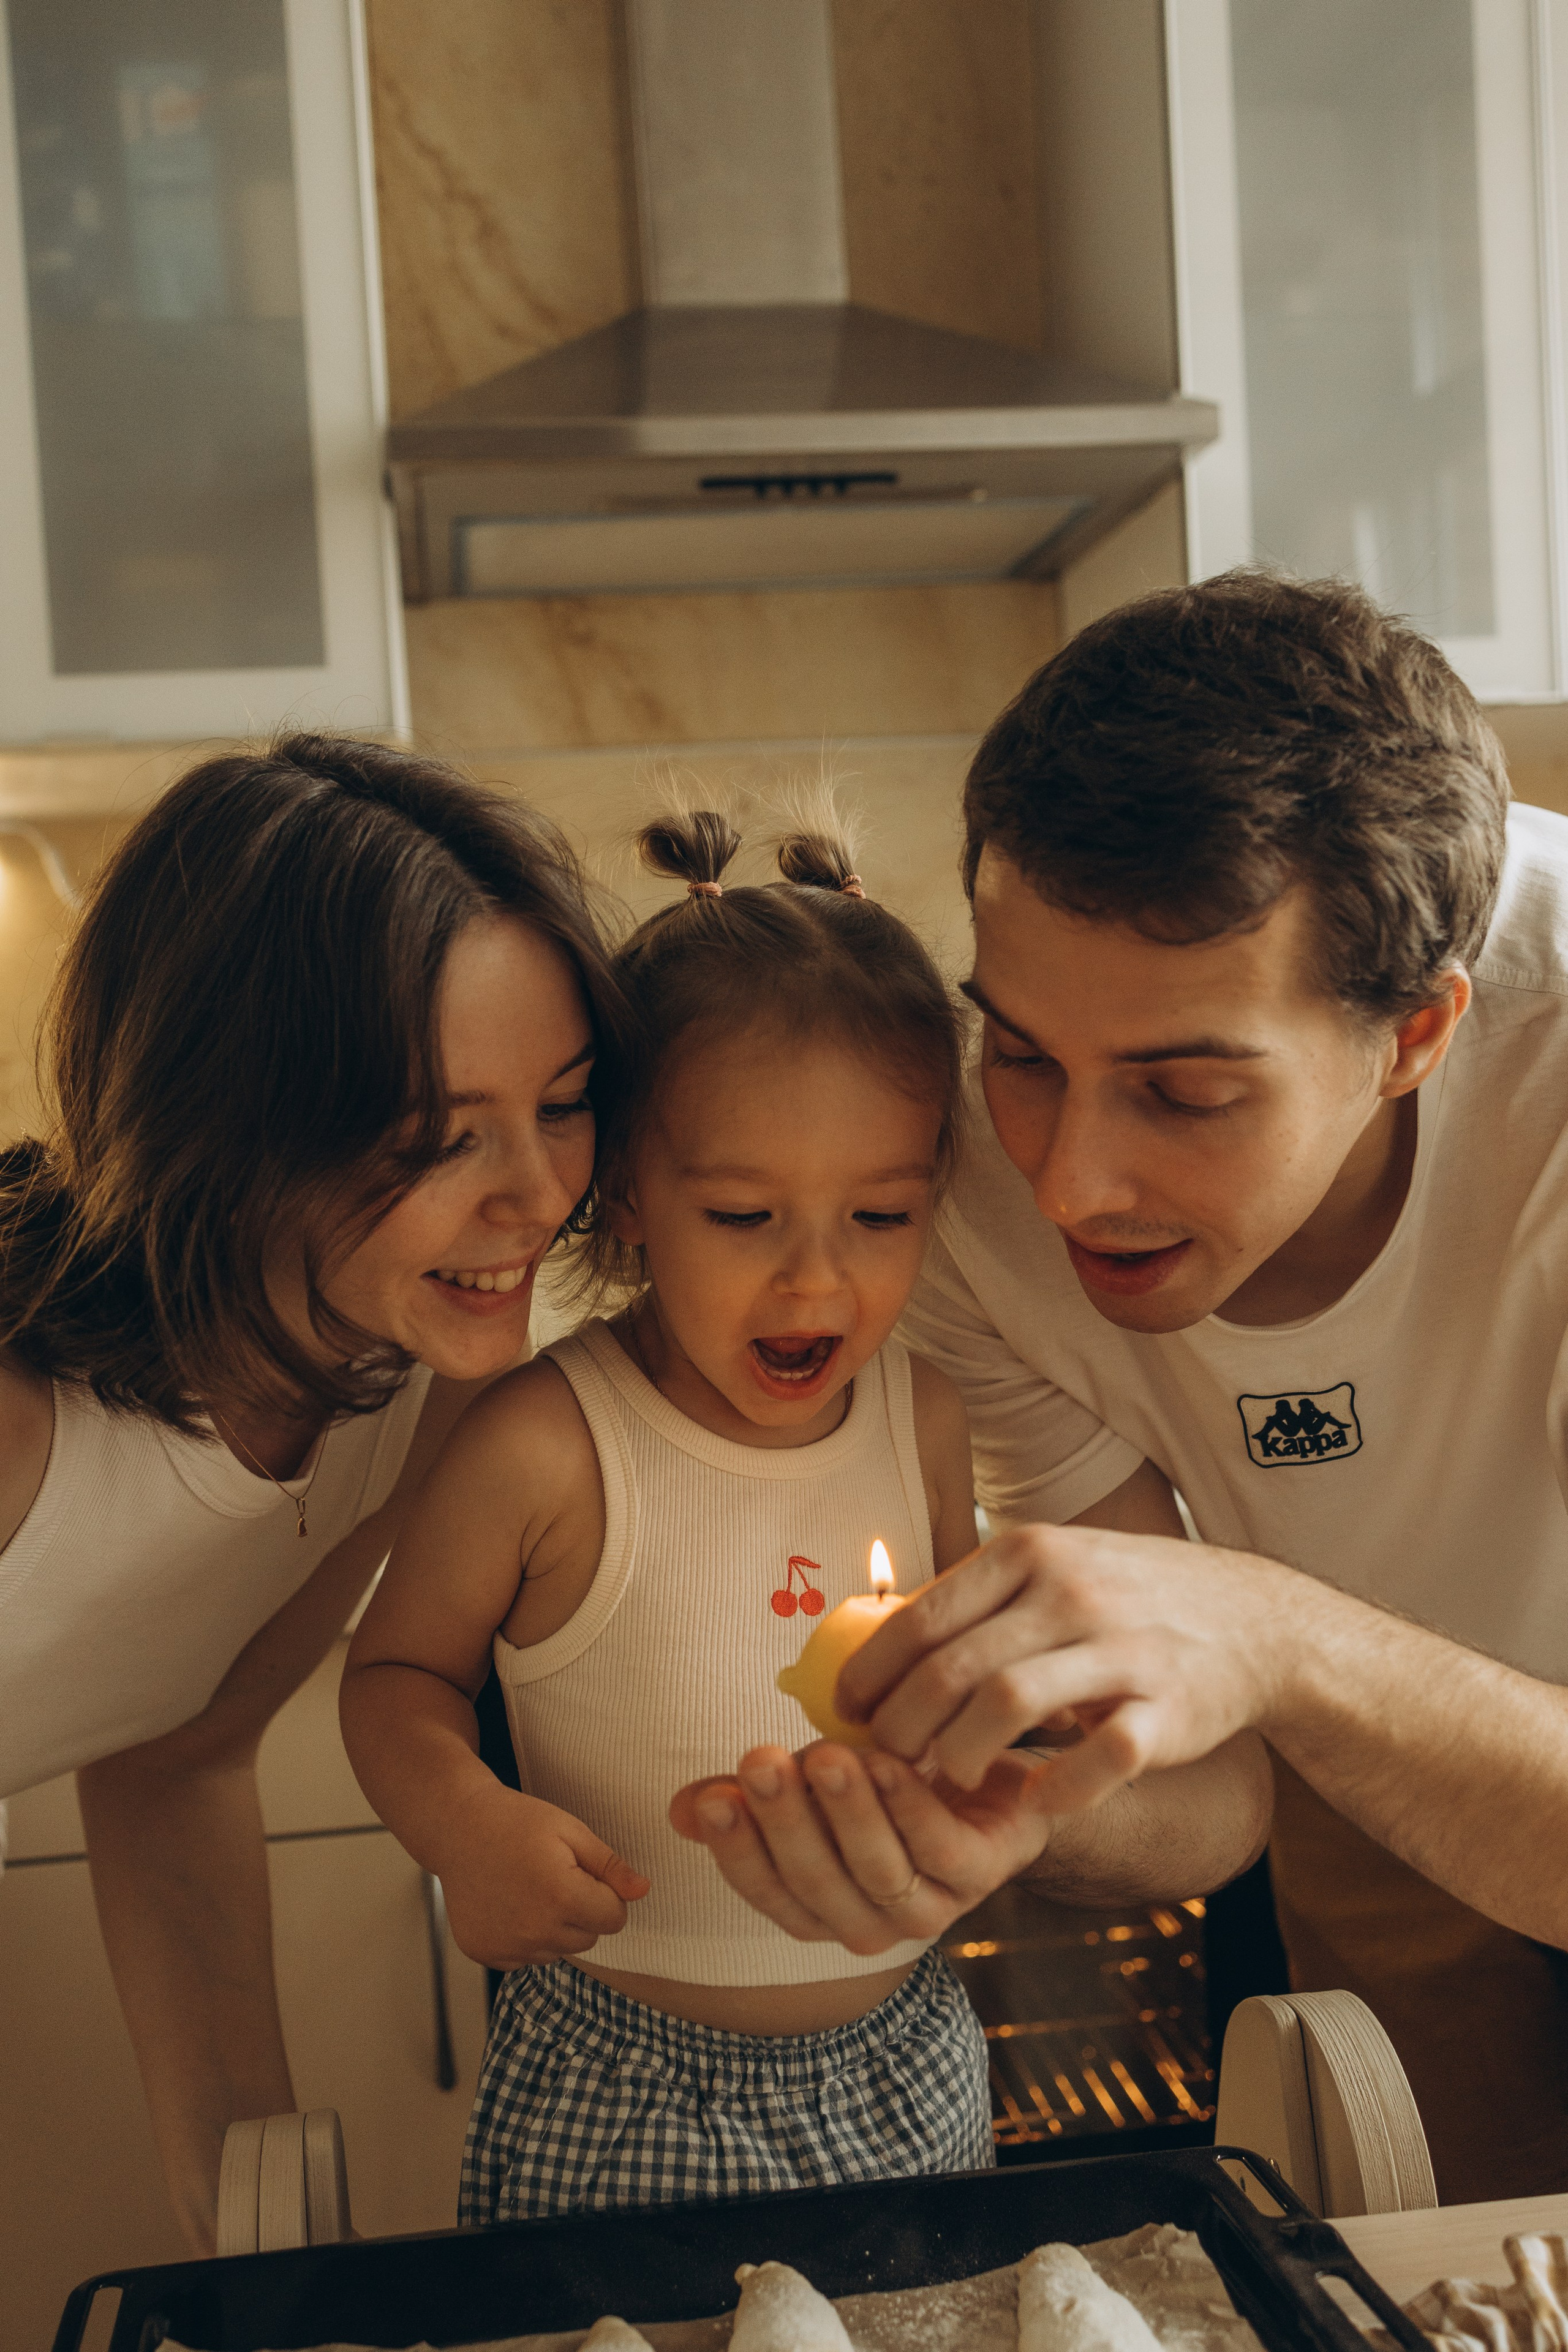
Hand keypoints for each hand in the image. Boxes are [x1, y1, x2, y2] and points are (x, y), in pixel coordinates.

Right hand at [434, 1785, 648, 1969]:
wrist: (458, 1826)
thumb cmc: (516, 1822)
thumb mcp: (571, 1831)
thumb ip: (610, 1866)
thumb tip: (643, 1890)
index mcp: (561, 1896)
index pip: (615, 1919)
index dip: (607, 1894)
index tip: (585, 1873)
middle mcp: (534, 1930)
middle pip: (589, 1938)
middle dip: (582, 1910)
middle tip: (554, 1876)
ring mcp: (507, 1947)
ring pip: (558, 1950)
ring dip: (554, 1926)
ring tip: (529, 1889)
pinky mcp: (485, 1953)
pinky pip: (525, 1958)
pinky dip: (524, 1938)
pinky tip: (509, 1905)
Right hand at [669, 1740, 1057, 1953]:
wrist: (984, 1778)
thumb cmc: (884, 1786)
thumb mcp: (811, 1789)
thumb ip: (751, 1800)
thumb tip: (680, 1810)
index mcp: (819, 1908)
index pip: (766, 1891)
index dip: (737, 1849)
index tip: (713, 1797)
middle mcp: (868, 1922)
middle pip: (817, 1882)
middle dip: (786, 1821)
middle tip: (761, 1761)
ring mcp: (926, 1907)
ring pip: (877, 1869)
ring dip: (848, 1812)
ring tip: (824, 1755)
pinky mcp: (977, 1876)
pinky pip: (937, 1849)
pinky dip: (908, 1804)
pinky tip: (885, 1760)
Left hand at [834, 1522, 1291, 1805]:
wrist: (1252, 1617)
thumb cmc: (1127, 1596)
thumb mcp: (1052, 1566)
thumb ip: (978, 1599)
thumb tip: (879, 1640)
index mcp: (1031, 1552)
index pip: (924, 1616)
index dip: (872, 1672)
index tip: (846, 1711)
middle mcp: (1072, 1591)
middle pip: (953, 1666)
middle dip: (904, 1725)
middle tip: (887, 1760)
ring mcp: (1123, 1647)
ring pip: (1008, 1703)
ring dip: (961, 1753)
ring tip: (947, 1778)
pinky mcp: (1168, 1707)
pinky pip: (1100, 1755)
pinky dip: (1057, 1787)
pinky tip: (1034, 1799)